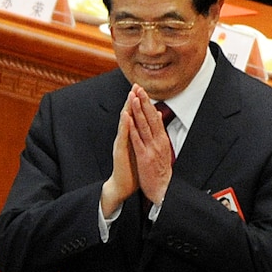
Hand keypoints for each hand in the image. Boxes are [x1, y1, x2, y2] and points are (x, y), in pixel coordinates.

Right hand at [101, 93, 139, 216]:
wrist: (123, 185)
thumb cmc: (133, 168)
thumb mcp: (141, 149)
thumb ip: (144, 136)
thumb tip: (151, 124)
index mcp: (133, 137)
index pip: (136, 117)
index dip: (140, 103)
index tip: (143, 89)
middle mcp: (126, 138)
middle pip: (130, 116)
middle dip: (133, 101)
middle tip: (135, 86)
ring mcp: (122, 143)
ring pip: (125, 123)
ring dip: (127, 109)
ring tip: (130, 96)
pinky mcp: (120, 151)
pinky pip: (123, 136)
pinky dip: (124, 125)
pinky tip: (125, 116)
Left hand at [126, 85, 173, 204]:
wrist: (162, 191)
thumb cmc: (161, 173)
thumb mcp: (164, 151)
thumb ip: (160, 134)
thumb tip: (159, 117)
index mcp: (163, 140)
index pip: (155, 118)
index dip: (149, 104)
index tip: (143, 92)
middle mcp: (159, 142)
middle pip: (151, 118)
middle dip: (144, 102)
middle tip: (139, 88)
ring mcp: (152, 149)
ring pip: (144, 126)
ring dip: (138, 111)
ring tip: (133, 98)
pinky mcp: (144, 157)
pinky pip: (137, 140)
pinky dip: (132, 129)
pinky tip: (129, 120)